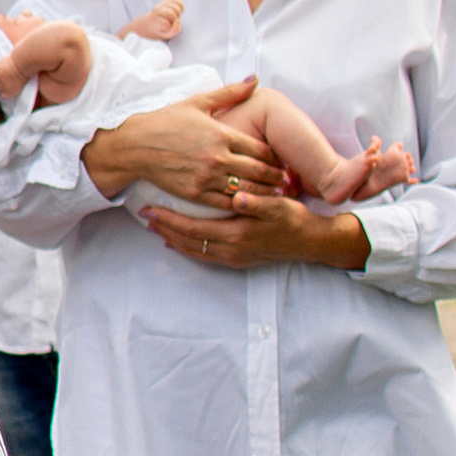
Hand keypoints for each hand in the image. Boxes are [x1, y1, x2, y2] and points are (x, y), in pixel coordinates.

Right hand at [85, 80, 282, 206]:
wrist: (134, 145)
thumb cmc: (165, 121)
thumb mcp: (198, 102)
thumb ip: (230, 93)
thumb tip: (255, 79)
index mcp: (221, 134)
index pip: (260, 149)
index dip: (276, 158)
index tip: (285, 162)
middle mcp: (218, 158)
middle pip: (259, 172)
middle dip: (277, 179)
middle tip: (290, 184)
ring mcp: (207, 178)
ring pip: (246, 190)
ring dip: (265, 195)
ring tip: (278, 197)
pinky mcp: (195, 194)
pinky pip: (225, 203)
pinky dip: (242, 205)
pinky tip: (251, 206)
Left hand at [138, 192, 369, 273]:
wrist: (311, 242)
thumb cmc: (294, 219)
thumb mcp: (278, 206)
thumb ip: (256, 201)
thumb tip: (236, 196)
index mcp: (237, 233)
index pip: (194, 227)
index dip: (170, 219)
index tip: (150, 209)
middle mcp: (231, 249)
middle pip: (188, 241)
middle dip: (164, 228)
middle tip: (143, 216)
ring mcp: (233, 257)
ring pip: (194, 250)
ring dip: (172, 239)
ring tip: (154, 227)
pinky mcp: (238, 260)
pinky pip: (205, 256)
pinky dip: (188, 249)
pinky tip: (177, 243)